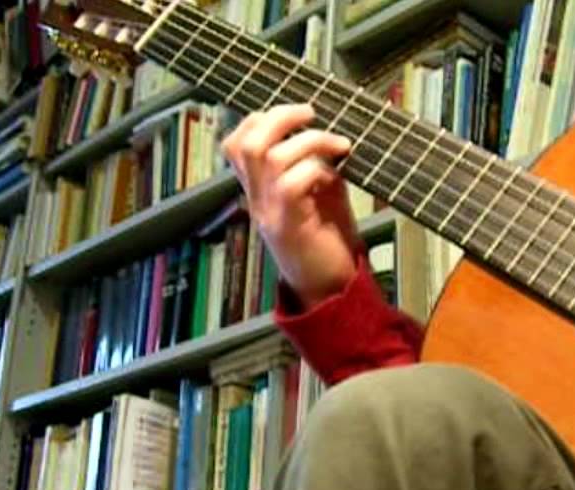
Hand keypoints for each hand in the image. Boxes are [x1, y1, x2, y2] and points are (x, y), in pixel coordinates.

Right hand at [222, 103, 357, 308]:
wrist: (331, 291)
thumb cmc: (328, 242)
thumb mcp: (320, 194)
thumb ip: (313, 165)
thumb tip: (326, 133)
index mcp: (259, 190)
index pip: (236, 144)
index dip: (262, 118)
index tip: (298, 114)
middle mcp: (257, 200)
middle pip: (247, 143)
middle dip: (280, 116)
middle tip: (311, 113)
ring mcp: (269, 214)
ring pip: (271, 158)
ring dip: (310, 140)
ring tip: (338, 144)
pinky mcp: (288, 227)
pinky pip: (292, 185)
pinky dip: (316, 170)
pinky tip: (335, 177)